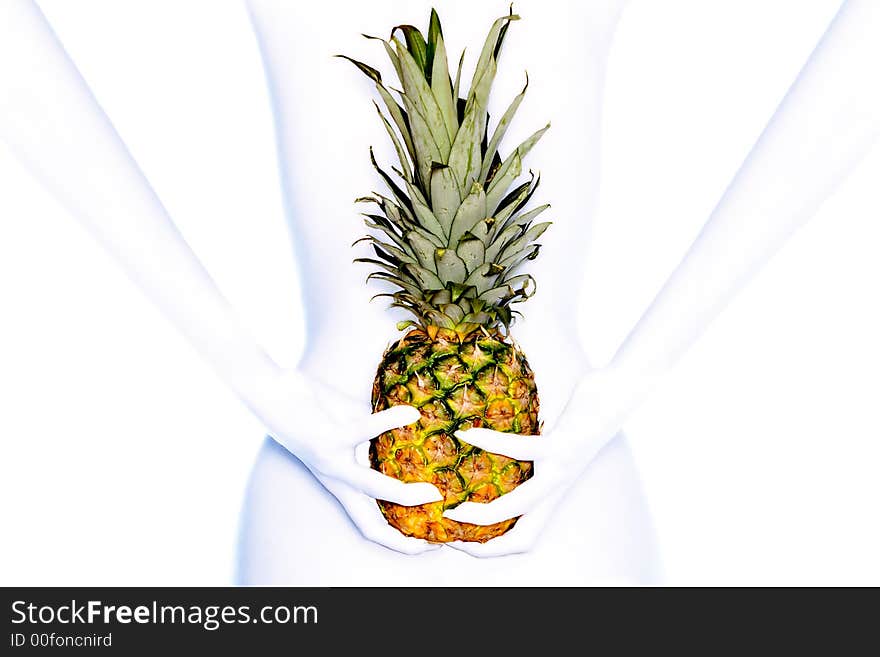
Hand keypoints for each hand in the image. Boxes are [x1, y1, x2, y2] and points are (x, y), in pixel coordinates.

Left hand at [252, 369, 443, 554]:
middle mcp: (336, 480)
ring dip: (403, 495)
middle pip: (370, 524)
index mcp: (341, 484)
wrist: (272, 394)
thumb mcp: (347, 433)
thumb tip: (415, 427)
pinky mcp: (328, 439)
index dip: (398, 543)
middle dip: (404, 537)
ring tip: (432, 491)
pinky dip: (390, 421)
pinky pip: (364, 430)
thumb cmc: (314, 410)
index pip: (370, 525)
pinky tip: (412, 413)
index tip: (429, 546)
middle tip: (437, 535)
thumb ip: (374, 438)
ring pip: (370, 488)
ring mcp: (331, 462)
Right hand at [443, 365, 658, 556]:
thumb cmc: (584, 414)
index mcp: (554, 492)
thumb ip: (532, 450)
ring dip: (483, 515)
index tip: (459, 540)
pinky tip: (469, 434)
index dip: (493, 548)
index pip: (524, 537)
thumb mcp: (553, 441)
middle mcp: (557, 489)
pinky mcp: (561, 445)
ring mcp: (560, 469)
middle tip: (450, 531)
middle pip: (521, 537)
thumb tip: (499, 442)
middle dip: (481, 543)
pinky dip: (490, 443)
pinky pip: (520, 449)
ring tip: (453, 507)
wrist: (619, 393)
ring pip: (518, 507)